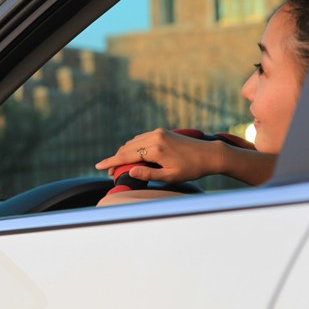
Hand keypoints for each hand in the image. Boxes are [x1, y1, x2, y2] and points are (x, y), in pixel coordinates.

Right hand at [95, 128, 221, 183]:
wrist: (210, 154)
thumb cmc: (192, 169)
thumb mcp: (170, 176)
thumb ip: (148, 174)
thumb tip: (130, 171)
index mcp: (155, 149)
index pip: (126, 156)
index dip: (110, 162)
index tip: (98, 167)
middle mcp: (154, 137)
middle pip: (127, 148)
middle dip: (116, 159)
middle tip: (110, 172)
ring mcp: (158, 132)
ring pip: (133, 142)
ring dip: (125, 153)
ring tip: (121, 166)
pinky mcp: (162, 132)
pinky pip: (141, 138)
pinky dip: (133, 147)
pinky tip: (134, 156)